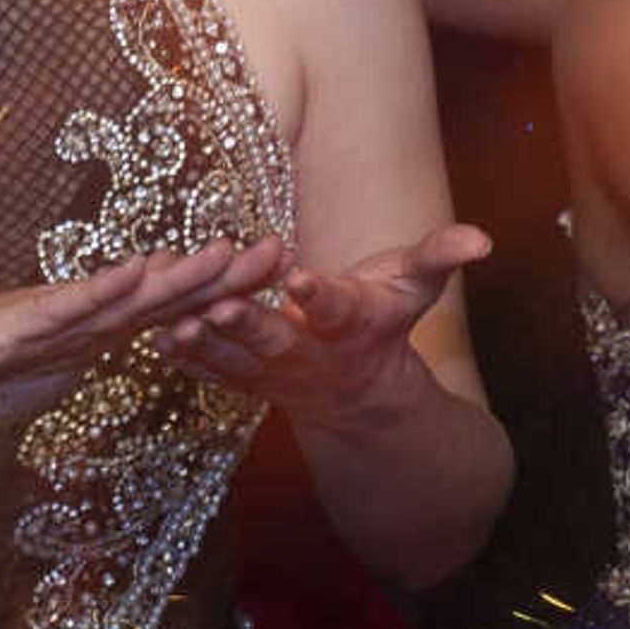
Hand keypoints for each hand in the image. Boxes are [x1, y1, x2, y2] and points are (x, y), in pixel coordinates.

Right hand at [0, 238, 287, 426]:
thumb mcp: (31, 388)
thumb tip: (99, 367)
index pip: (164, 314)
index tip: (272, 280)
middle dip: (219, 276)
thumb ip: (71, 373)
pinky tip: (134, 272)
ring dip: (173, 276)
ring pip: (118, 297)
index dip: (217, 295)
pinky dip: (99, 292)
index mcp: (84, 335)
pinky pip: (59, 311)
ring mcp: (40, 319)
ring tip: (224, 252)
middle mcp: (72, 318)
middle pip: (158, 296)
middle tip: (280, 249)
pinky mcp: (5, 330)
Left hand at [155, 225, 489, 421]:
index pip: (336, 309)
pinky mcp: (239, 379)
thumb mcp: (416, 286)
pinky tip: (145, 333)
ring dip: (200, 343)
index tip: (299, 278)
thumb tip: (484, 238)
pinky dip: (178, 354)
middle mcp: (309, 355)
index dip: (319, 296)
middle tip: (219, 309)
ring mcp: (270, 373)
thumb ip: (440, 256)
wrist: (356, 391)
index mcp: (351, 324)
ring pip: (231, 359)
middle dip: (247, 327)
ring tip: (167, 322)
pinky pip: (205, 368)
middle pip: (276, 341)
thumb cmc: (384, 320)